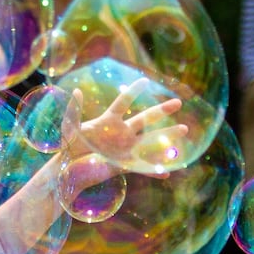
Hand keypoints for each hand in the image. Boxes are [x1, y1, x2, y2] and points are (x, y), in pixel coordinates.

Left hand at [66, 80, 187, 166]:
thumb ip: (73, 111)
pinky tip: (168, 173)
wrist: (71, 168)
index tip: (145, 81)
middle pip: (145, 119)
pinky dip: (155, 171)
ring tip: (184, 130)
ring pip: (151, 141)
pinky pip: (143, 168)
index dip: (133, 92)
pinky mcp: (125, 165)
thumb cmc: (69, 146)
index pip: (123, 103)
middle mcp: (122, 133)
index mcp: (109, 121)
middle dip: (162, 111)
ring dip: (167, 137)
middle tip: (178, 102)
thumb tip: (76, 92)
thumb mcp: (70, 128)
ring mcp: (125, 149)